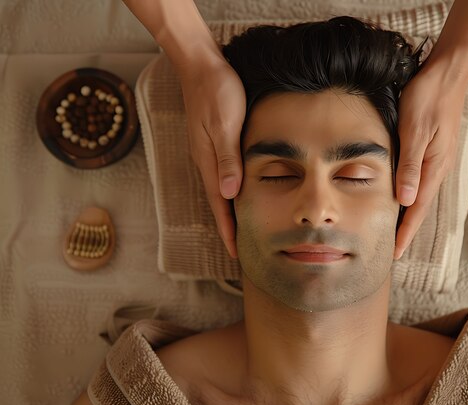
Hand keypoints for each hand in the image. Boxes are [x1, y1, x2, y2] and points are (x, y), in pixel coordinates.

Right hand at [177, 52, 245, 258]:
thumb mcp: (225, 125)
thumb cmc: (217, 92)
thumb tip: (228, 194)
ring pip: (220, 190)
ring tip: (241, 230)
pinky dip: (230, 192)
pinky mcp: (213, 143)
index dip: (228, 229)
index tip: (236, 252)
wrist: (200, 65)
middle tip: (241, 250)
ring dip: (229, 211)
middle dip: (228, 228)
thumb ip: (227, 159)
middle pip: (219, 203)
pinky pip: (222, 175)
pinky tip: (238, 194)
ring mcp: (208, 152)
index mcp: (208, 161)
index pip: (219, 204)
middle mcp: (206, 161)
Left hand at [394, 62, 467, 259]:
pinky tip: (404, 198)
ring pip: (420, 195)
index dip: (405, 233)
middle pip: (420, 207)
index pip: (416, 209)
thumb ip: (410, 166)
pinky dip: (411, 195)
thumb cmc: (429, 98)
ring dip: (408, 216)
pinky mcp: (434, 150)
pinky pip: (421, 181)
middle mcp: (438, 168)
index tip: (394, 254)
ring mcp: (438, 159)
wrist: (448, 72)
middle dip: (407, 231)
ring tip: (396, 232)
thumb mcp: (415, 131)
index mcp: (434, 167)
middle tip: (392, 252)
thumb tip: (406, 201)